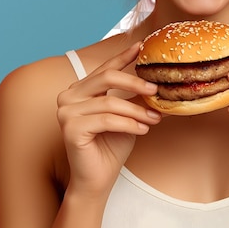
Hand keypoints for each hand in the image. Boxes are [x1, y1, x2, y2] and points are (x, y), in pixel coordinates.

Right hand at [56, 43, 161, 197]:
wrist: (97, 180)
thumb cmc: (112, 146)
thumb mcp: (128, 115)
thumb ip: (136, 98)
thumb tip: (163, 82)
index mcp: (81, 89)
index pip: (105, 68)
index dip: (124, 56)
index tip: (142, 46)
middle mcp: (69, 96)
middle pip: (107, 77)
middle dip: (135, 82)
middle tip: (155, 90)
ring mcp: (66, 112)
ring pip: (110, 102)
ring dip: (137, 111)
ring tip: (154, 119)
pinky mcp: (70, 128)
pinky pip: (107, 120)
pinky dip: (128, 124)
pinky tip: (143, 129)